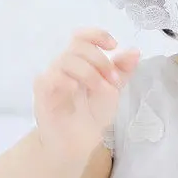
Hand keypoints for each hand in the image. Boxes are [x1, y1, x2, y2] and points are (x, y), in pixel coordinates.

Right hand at [33, 27, 139, 159]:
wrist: (79, 143)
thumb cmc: (93, 113)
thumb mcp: (113, 89)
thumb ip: (122, 70)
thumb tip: (135, 51)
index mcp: (80, 61)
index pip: (83, 37)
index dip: (97, 35)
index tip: (114, 46)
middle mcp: (64, 65)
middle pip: (78, 46)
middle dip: (101, 60)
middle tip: (114, 80)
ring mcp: (52, 78)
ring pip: (66, 60)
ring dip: (89, 73)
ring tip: (102, 91)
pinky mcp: (42, 94)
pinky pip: (49, 78)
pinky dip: (66, 80)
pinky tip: (76, 89)